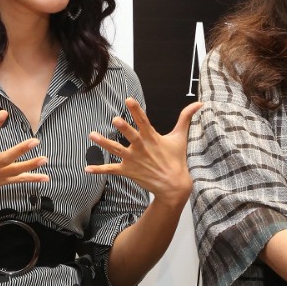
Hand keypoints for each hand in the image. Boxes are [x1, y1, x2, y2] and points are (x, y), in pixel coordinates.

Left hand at [85, 99, 201, 202]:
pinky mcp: (128, 171)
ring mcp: (133, 160)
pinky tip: (86, 168)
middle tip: (115, 120)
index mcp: (152, 138)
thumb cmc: (176, 159)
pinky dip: (99, 169)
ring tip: (92, 135)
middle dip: (124, 128)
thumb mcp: (180, 137)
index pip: (143, 121)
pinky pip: (111, 170)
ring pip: (116, 150)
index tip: (128, 100)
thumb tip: (199, 103)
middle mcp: (141, 148)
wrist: (173, 185)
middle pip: (131, 136)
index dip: (136, 110)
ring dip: (104, 143)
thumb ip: (186, 118)